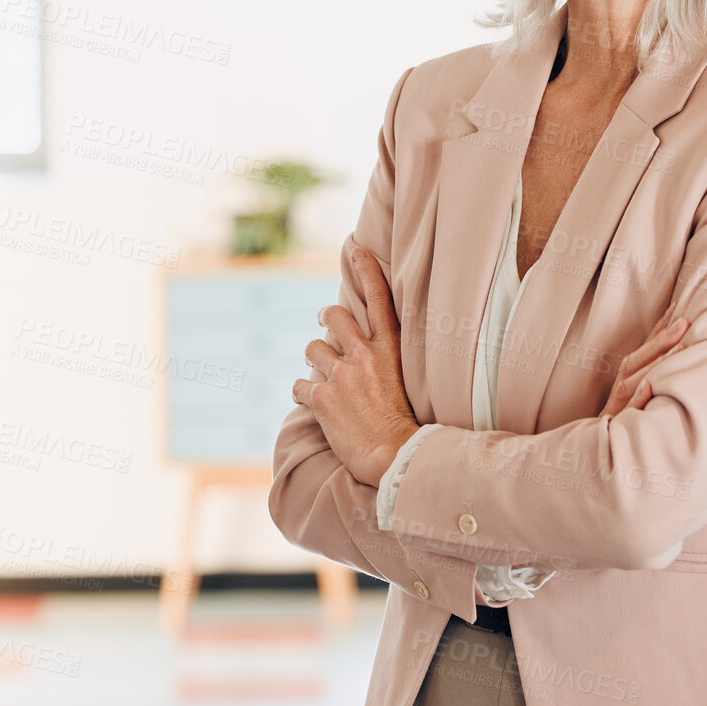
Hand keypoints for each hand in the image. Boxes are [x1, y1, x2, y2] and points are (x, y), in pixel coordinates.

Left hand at [292, 247, 420, 488]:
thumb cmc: (405, 424)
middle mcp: (364, 355)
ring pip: (313, 349)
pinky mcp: (322, 397)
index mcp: (390, 350)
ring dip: (314, 360)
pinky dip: (304, 393)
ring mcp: (341, 375)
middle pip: (334, 316)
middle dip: (326, 318)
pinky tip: (314, 402)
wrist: (395, 455)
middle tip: (325, 324)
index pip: (379, 300)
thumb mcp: (406, 380)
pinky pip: (300, 385)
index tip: (356, 250)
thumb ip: (385, 360)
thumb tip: (362, 349)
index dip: (367, 271)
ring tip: (322, 375)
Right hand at [600, 306, 689, 418]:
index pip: (643, 351)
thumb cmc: (624, 427)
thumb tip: (680, 354)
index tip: (678, 310)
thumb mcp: (637, 401)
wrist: (599, 458)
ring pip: (635, 382)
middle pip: (638, 361)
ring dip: (656, 364)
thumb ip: (652, 378)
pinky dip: (639, 400)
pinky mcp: (617, 428)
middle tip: (684, 322)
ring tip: (680, 348)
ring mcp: (619, 408)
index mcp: (626, 382)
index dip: (658, 331)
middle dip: (661, 341)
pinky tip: (650, 388)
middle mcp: (621, 391)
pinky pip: (629, 413)